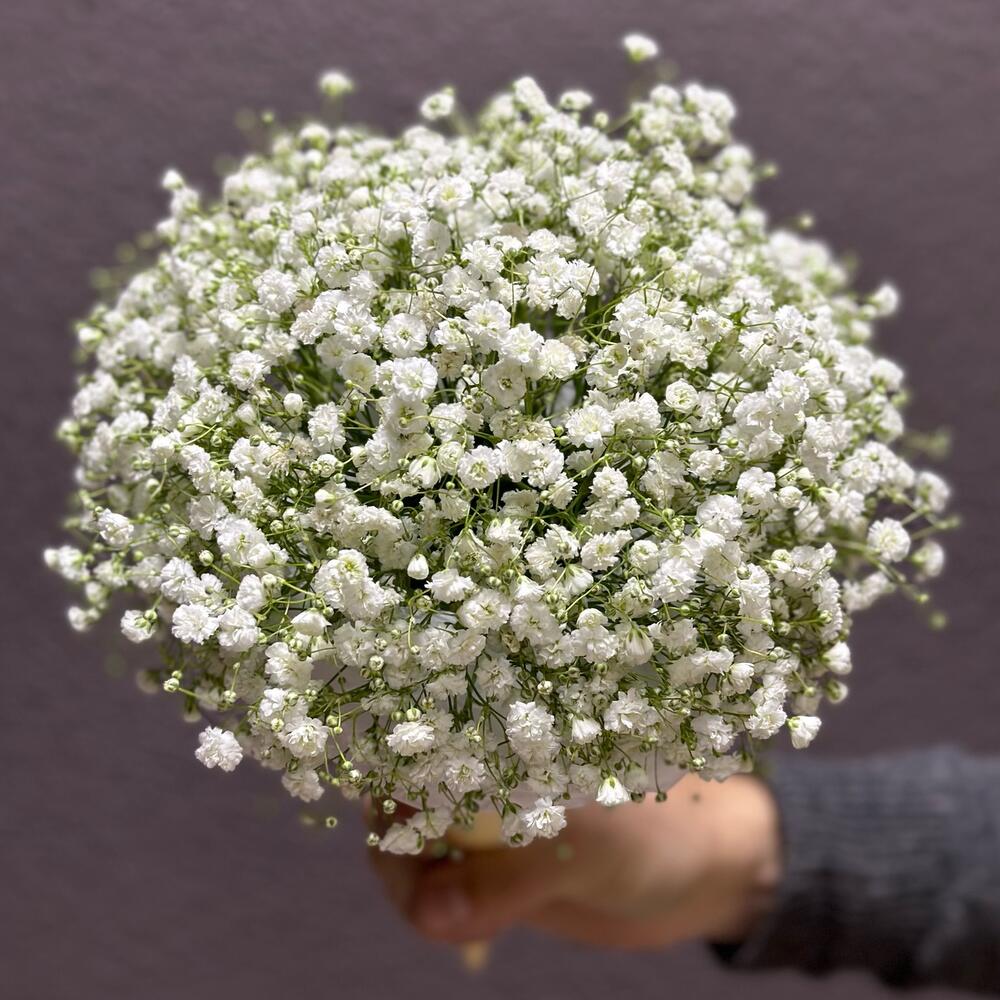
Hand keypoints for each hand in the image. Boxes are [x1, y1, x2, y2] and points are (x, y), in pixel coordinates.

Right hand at [368, 774, 780, 949]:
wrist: (699, 874)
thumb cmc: (660, 837)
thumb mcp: (587, 852)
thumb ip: (509, 880)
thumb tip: (428, 910)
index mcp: (506, 727)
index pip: (421, 733)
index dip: (389, 770)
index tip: (389, 825)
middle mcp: (483, 762)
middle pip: (400, 790)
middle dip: (393, 838)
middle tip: (417, 892)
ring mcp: (480, 812)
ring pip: (408, 840)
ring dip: (412, 879)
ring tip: (445, 914)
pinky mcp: (486, 860)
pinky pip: (435, 881)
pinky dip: (434, 902)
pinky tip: (461, 920)